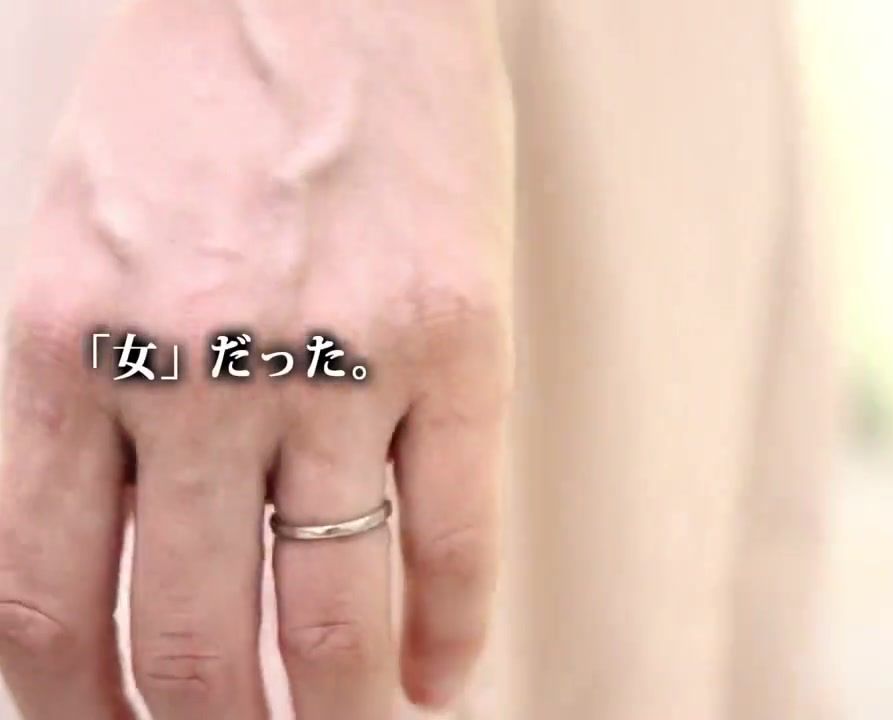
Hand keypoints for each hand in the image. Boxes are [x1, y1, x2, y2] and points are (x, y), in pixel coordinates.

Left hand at [0, 1, 511, 716]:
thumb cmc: (200, 98)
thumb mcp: (73, 246)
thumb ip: (78, 408)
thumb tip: (115, 562)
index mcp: (67, 340)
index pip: (52, 600)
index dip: (77, 710)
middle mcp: (198, 364)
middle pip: (194, 637)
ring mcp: (342, 357)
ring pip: (331, 611)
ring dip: (337, 713)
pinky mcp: (461, 338)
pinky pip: (456, 532)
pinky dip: (450, 631)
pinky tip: (442, 674)